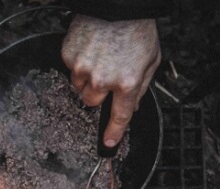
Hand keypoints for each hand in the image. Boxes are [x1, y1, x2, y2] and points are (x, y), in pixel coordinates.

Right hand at [61, 15, 160, 147]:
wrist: (117, 4)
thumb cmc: (136, 29)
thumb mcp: (150, 60)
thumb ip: (141, 87)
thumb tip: (133, 106)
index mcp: (126, 82)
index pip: (119, 116)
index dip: (114, 132)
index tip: (109, 143)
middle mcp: (103, 79)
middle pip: (92, 103)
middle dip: (98, 94)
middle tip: (105, 77)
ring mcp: (82, 68)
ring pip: (79, 88)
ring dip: (86, 79)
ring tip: (98, 59)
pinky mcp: (69, 56)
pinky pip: (70, 70)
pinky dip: (78, 64)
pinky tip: (90, 50)